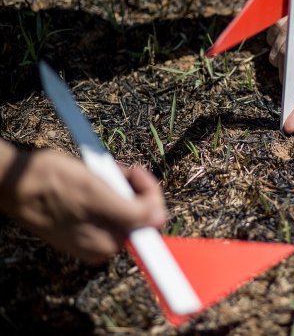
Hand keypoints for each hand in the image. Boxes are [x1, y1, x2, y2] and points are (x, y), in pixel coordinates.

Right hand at [0, 149, 165, 263]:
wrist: (14, 183)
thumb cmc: (50, 183)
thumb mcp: (96, 192)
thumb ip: (132, 212)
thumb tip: (160, 221)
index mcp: (110, 242)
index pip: (151, 220)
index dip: (149, 192)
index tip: (135, 172)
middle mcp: (104, 245)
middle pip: (139, 211)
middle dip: (132, 186)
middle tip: (116, 169)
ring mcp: (93, 236)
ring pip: (124, 205)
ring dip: (119, 185)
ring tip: (101, 172)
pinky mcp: (83, 226)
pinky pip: (108, 206)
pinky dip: (106, 189)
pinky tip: (94, 178)